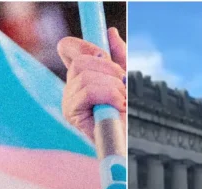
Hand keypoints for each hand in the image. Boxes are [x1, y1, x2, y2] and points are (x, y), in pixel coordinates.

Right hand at [58, 27, 126, 141]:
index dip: (85, 45)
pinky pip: (89, 90)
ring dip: (112, 86)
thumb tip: (110, 33)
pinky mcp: (71, 114)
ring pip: (86, 74)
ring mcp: (69, 102)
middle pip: (81, 60)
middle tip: (122, 89)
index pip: (69, 48)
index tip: (103, 54)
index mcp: (82, 78)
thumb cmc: (130, 116)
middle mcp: (72, 89)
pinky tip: (117, 107)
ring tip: (121, 102)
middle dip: (109, 70)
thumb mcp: (128, 79)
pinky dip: (109, 95)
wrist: (132, 143)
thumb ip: (119, 56)